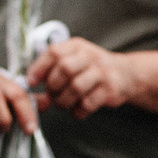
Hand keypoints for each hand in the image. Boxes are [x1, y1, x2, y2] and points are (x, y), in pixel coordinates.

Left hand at [24, 36, 139, 119]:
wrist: (125, 74)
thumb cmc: (91, 70)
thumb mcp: (73, 63)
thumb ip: (52, 75)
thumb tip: (33, 95)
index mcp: (76, 46)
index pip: (54, 52)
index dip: (39, 68)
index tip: (31, 82)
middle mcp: (90, 56)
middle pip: (64, 69)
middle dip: (53, 87)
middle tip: (52, 96)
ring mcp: (102, 72)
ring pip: (76, 87)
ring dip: (64, 101)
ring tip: (63, 104)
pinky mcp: (110, 90)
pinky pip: (88, 103)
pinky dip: (77, 111)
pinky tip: (77, 110)